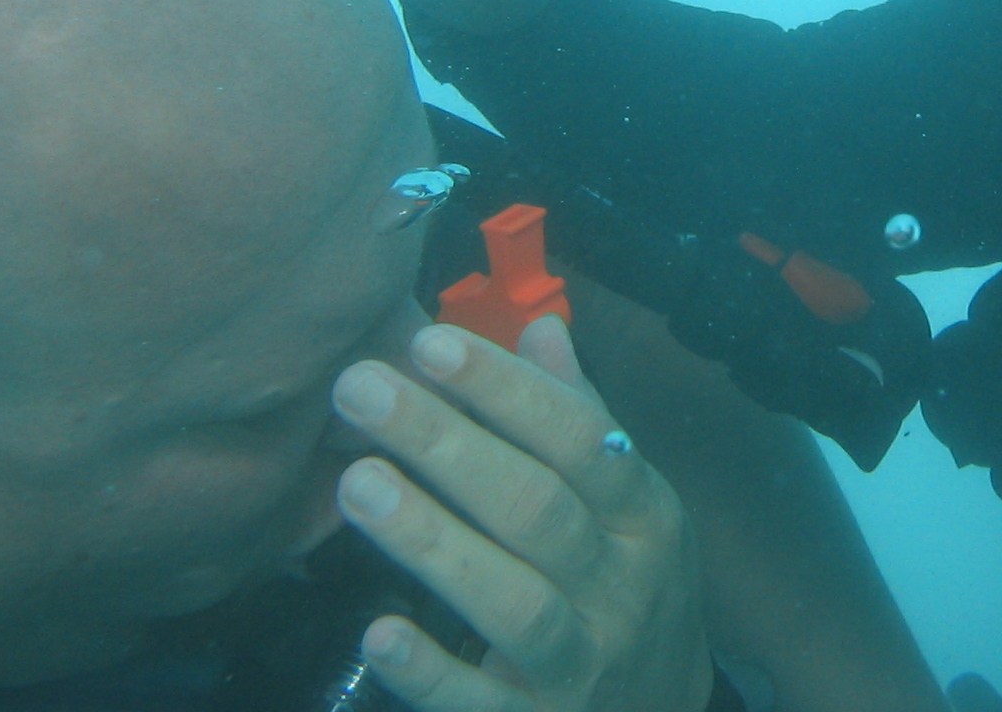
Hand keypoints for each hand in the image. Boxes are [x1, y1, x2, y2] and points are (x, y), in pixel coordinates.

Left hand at [330, 317, 711, 711]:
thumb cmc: (631, 586)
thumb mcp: (630, 504)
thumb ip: (581, 419)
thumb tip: (539, 326)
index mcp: (644, 515)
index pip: (581, 440)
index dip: (506, 391)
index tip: (429, 344)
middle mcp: (622, 586)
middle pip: (538, 509)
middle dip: (447, 443)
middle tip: (361, 390)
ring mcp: (582, 662)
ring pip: (513, 601)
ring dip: (433, 541)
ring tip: (357, 483)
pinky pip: (482, 703)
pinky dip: (431, 673)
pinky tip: (378, 630)